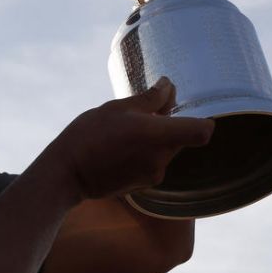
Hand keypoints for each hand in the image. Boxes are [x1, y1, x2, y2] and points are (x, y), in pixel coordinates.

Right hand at [50, 78, 213, 201]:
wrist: (67, 174)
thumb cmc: (89, 135)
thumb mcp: (118, 108)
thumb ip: (150, 98)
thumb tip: (169, 87)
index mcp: (158, 135)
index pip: (202, 131)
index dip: (204, 119)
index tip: (189, 109)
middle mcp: (161, 158)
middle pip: (183, 137)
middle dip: (170, 123)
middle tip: (145, 111)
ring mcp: (153, 174)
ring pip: (167, 150)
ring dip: (156, 139)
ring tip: (127, 130)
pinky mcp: (143, 185)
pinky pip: (154, 163)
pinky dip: (146, 153)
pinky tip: (121, 147)